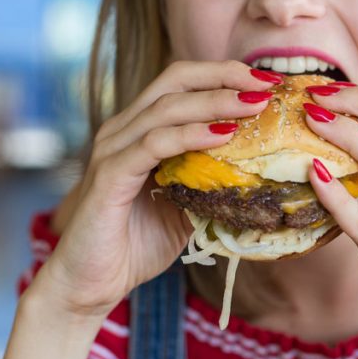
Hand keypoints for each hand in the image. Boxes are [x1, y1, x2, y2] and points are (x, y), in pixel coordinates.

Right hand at [29, 61, 281, 319]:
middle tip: (267, 83)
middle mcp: (123, 130)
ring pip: (167, 108)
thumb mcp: (186, 207)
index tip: (266, 80)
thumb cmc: (135, 246)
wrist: (90, 284)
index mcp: (139, 131)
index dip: (224, 74)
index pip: (182, 83)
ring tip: (254, 104)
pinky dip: (189, 136)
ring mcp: (113, 150)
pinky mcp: (109, 177)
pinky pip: (153, 145)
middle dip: (225, 76)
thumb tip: (260, 171)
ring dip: (215, 102)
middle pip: (176, 80)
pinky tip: (222, 136)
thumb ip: (210, 182)